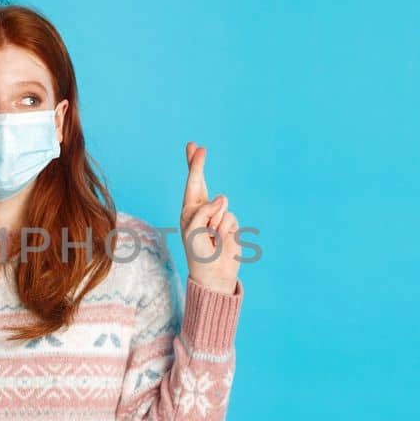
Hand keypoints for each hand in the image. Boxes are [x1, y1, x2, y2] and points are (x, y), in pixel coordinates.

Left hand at [180, 141, 240, 294]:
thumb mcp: (193, 231)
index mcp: (189, 210)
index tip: (195, 147)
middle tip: (198, 147)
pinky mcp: (231, 224)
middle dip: (198, 165)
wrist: (214, 273)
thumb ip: (203, 212)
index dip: (194, 165)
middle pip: (202, 182)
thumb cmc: (199, 253)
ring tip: (210, 237)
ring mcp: (217, 215)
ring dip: (214, 222)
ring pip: (221, 205)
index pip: (192, 184)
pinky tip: (220, 241)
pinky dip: (224, 230)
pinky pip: (230, 218)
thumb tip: (221, 197)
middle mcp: (203, 209)